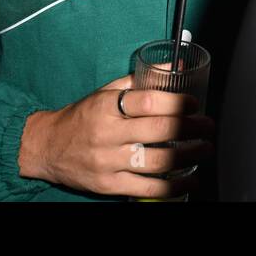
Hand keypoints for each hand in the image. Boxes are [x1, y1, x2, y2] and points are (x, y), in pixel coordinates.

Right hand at [18, 75, 213, 197]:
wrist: (47, 147)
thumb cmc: (81, 117)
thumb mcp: (106, 92)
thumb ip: (140, 80)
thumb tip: (175, 66)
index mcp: (107, 106)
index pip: (150, 102)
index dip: (178, 102)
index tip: (194, 104)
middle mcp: (108, 134)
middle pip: (159, 131)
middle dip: (192, 128)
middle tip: (208, 126)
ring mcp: (108, 162)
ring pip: (158, 162)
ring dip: (189, 156)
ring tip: (205, 149)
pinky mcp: (109, 185)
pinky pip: (147, 188)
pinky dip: (173, 186)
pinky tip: (190, 179)